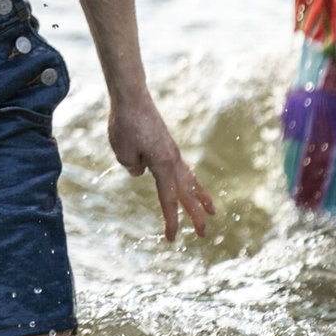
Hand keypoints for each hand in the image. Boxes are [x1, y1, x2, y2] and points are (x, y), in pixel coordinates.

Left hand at [108, 90, 215, 240]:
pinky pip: (183, 169)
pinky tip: (191, 186)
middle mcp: (172, 160)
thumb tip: (143, 171)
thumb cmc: (125, 124)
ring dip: (200, 197)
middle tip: (203, 234)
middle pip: (186, 193)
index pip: (168, 199)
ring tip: (212, 211)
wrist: (131, 96)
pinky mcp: (167, 145)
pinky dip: (190, 181)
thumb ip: (134, 168)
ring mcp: (172, 152)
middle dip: (195, 215)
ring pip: (189, 180)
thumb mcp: (123, 153)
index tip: (171, 239)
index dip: (171, 220)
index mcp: (163, 165)